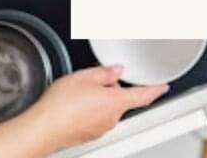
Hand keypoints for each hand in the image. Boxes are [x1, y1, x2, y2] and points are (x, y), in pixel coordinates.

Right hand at [23, 66, 168, 153]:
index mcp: (116, 102)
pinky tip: (72, 107)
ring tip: (77, 95)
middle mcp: (112, 119)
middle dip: (111, 91)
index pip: (144, 95)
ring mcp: (100, 129)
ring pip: (106, 110)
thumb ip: (105, 72)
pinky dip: (87, 112)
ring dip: (98, 101)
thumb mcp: (85, 77)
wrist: (43, 128)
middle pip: (120, 101)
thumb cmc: (61, 105)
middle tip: (93, 82)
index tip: (163, 86)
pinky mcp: (88, 135)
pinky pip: (93, 120)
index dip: (156, 90)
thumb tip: (116, 71)